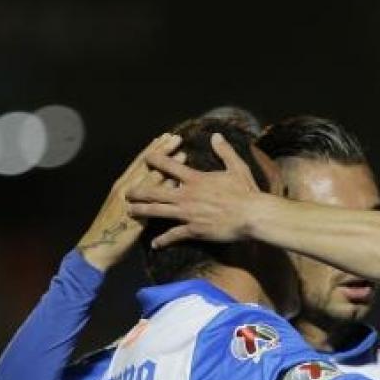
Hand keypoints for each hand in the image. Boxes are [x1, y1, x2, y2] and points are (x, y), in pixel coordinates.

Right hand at [76, 133, 182, 270]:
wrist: (98, 248)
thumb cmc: (112, 230)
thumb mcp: (121, 207)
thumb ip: (134, 196)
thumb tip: (148, 186)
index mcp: (122, 185)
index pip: (140, 162)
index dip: (153, 149)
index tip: (165, 137)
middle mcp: (124, 189)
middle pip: (146, 165)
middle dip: (161, 151)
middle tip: (175, 137)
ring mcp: (129, 201)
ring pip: (150, 179)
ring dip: (166, 166)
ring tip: (181, 152)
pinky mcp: (135, 217)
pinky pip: (153, 200)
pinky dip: (163, 191)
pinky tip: (176, 183)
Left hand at [127, 132, 271, 249]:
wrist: (252, 215)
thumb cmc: (246, 191)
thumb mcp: (236, 167)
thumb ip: (224, 151)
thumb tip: (216, 136)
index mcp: (195, 179)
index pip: (169, 166)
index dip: (155, 160)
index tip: (145, 158)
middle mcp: (187, 195)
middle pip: (155, 191)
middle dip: (139, 191)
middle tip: (127, 192)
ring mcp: (188, 214)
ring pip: (158, 212)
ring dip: (142, 211)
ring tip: (130, 212)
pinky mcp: (194, 230)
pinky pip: (174, 235)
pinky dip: (163, 240)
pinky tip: (153, 243)